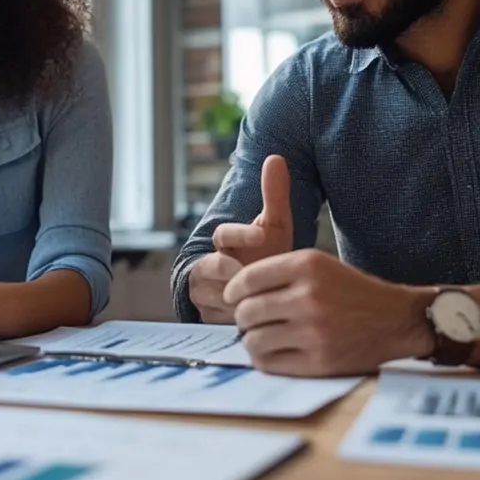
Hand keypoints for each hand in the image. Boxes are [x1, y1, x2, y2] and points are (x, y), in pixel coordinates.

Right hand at [188, 155, 292, 322]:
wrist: (253, 288)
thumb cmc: (264, 254)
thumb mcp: (273, 228)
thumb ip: (274, 195)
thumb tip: (276, 157)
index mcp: (223, 241)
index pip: (224, 234)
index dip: (241, 234)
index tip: (261, 236)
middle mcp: (206, 266)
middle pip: (217, 269)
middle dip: (240, 274)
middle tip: (262, 278)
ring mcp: (203, 293)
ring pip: (221, 297)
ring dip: (243, 299)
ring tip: (267, 300)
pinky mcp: (205, 318)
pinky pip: (220, 322)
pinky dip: (239, 321)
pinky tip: (261, 321)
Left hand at [224, 249, 434, 376]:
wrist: (398, 320)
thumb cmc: (354, 292)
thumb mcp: (321, 266)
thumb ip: (281, 273)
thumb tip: (235, 292)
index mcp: (307, 265)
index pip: (248, 278)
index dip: (233, 290)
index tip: (233, 298)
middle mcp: (308, 296)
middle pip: (247, 311)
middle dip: (242, 317)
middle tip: (249, 321)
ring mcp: (313, 331)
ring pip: (253, 340)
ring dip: (251, 341)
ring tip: (260, 338)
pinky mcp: (319, 361)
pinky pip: (270, 363)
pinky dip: (264, 360)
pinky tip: (272, 353)